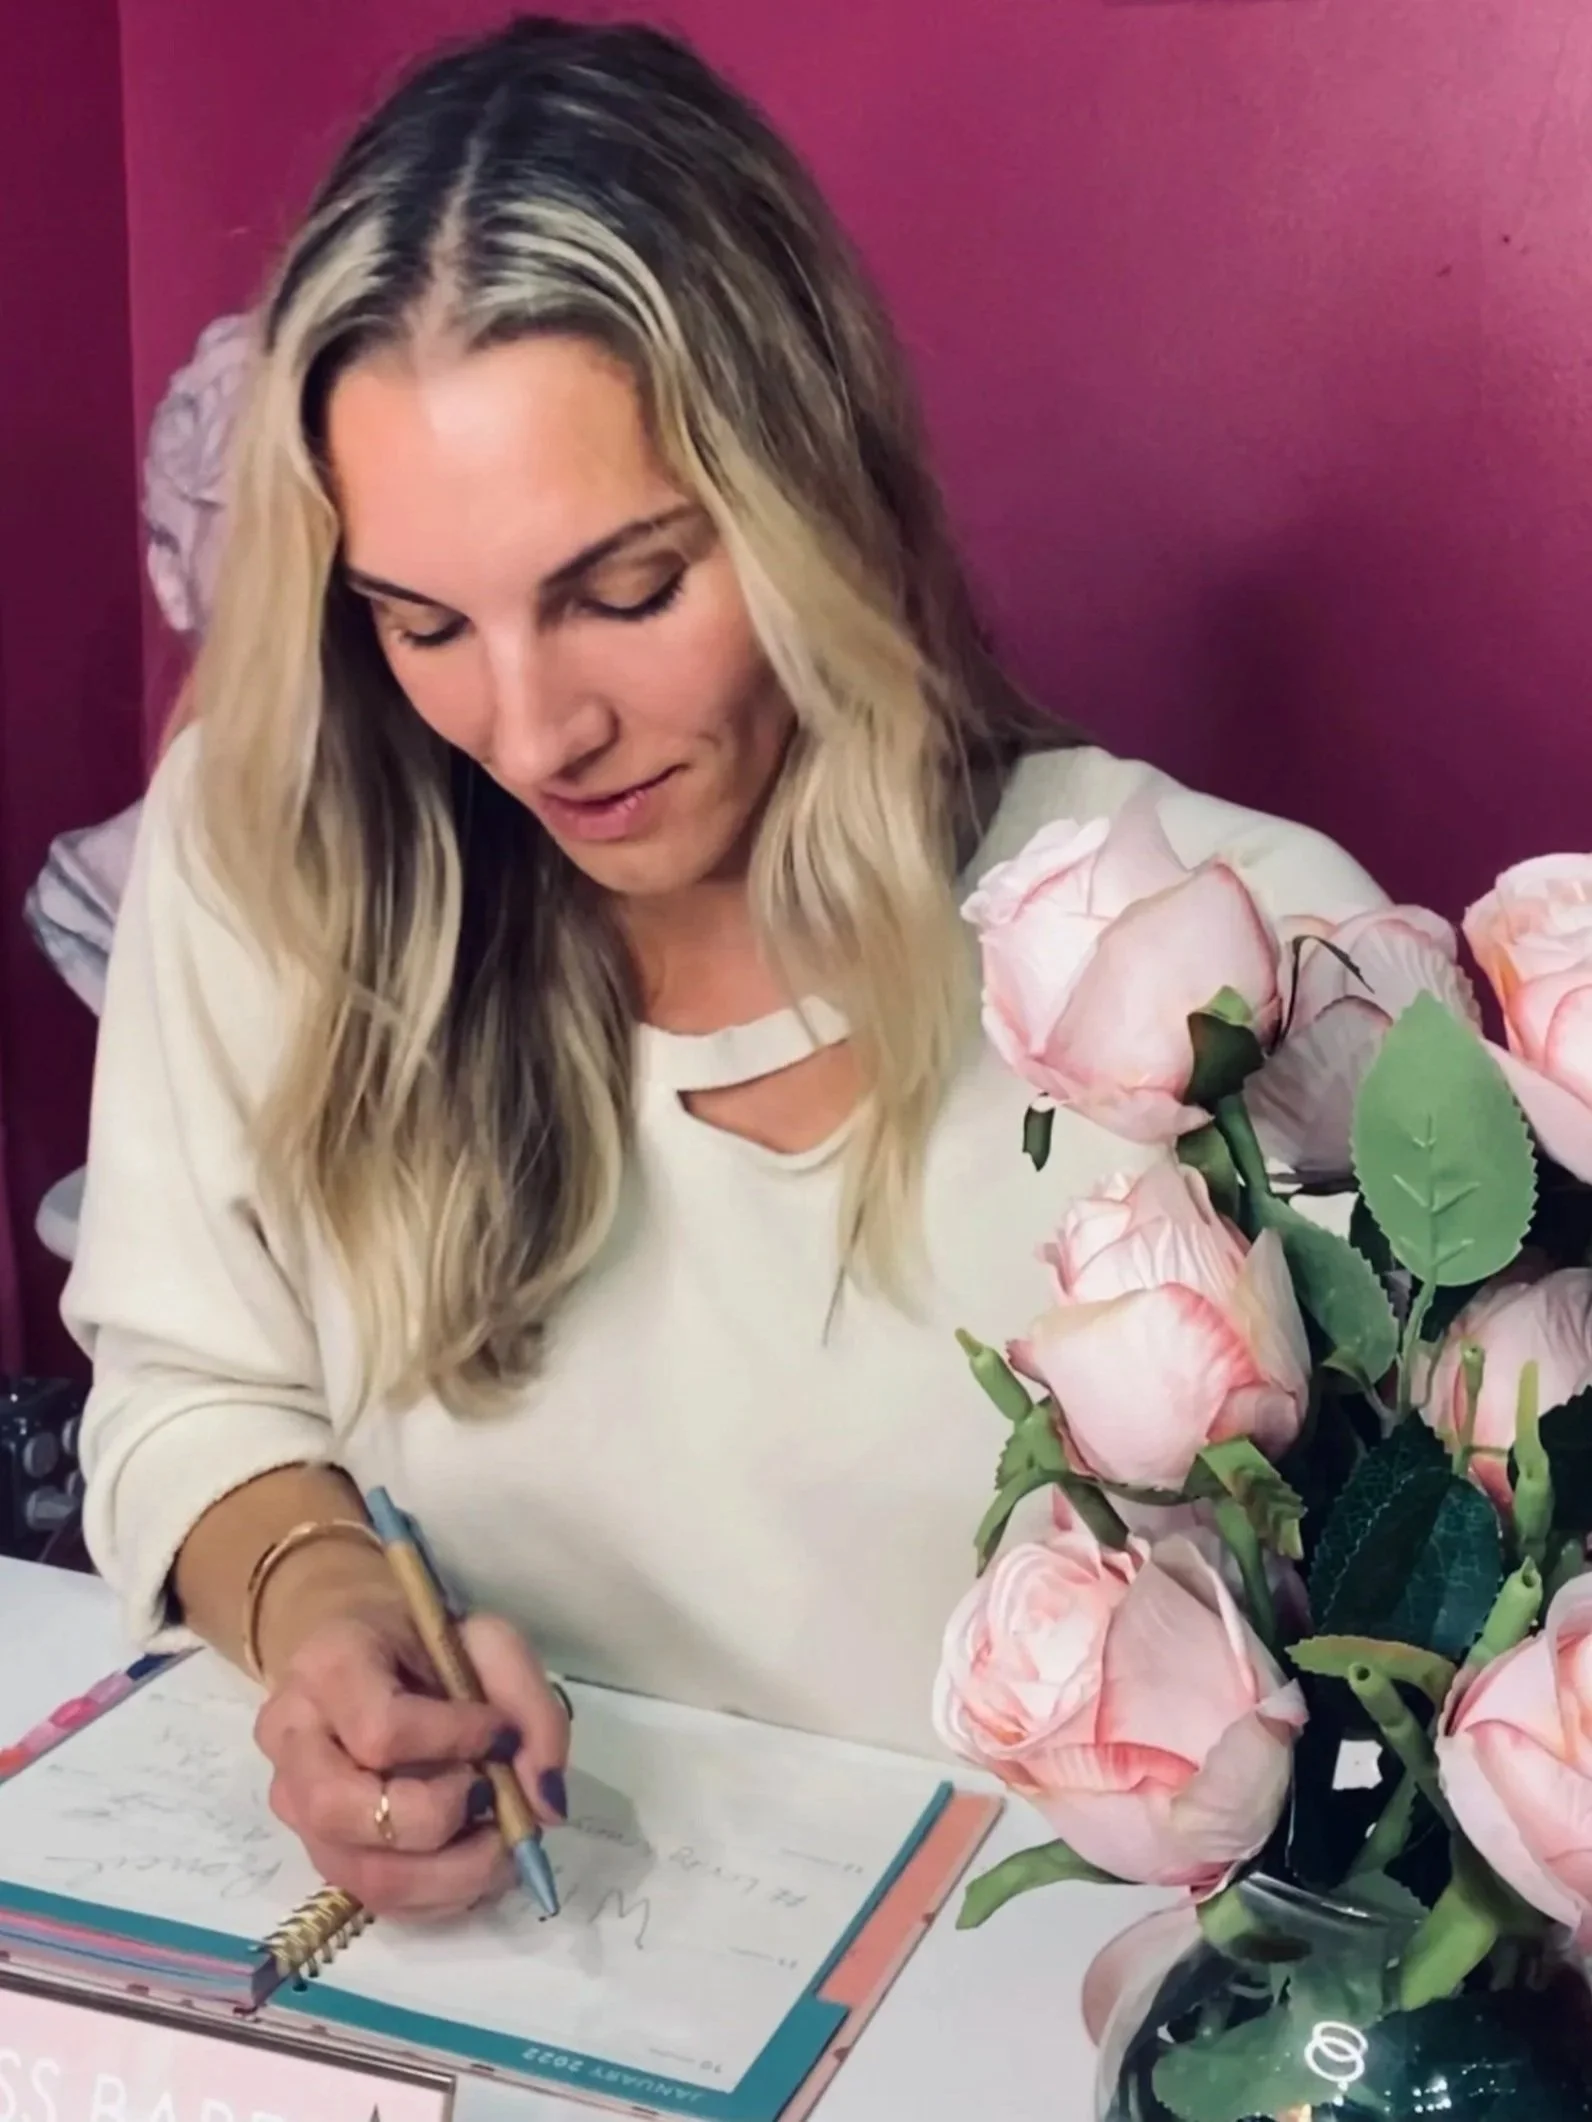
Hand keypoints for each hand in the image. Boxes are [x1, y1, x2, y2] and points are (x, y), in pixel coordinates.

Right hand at [254, 1605, 569, 1917]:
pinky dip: (440, 1895)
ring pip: (362, 1873)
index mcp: (329, 1666)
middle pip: (346, 1812)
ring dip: (450, 1874)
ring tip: (498, 1842)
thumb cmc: (427, 1644)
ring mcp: (293, 1803)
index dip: (453, 1742)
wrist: (370, 1658)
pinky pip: (376, 1899)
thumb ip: (530, 1707)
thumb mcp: (489, 1643)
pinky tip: (474, 1861)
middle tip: (491, 1798)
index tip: (500, 1735)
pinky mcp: (317, 1851)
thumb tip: (546, 1803)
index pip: (381, 1729)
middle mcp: (292, 1739)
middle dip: (439, 1821)